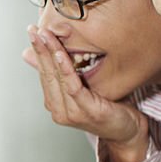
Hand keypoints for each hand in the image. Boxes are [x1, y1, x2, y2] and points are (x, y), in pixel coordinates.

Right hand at [23, 25, 148, 161]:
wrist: (128, 132)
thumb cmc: (108, 109)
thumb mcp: (83, 87)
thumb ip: (64, 73)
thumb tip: (43, 57)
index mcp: (55, 104)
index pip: (43, 73)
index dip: (38, 51)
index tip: (33, 31)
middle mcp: (58, 110)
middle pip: (47, 74)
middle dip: (40, 49)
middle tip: (33, 29)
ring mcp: (71, 113)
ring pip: (57, 78)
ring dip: (50, 54)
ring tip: (45, 36)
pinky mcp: (86, 112)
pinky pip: (72, 86)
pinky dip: (65, 69)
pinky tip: (59, 54)